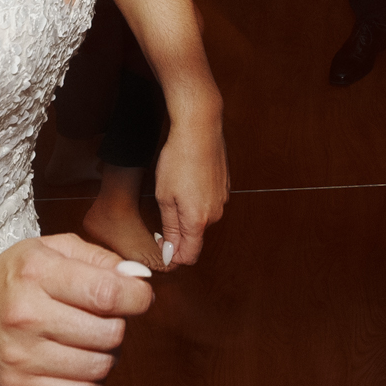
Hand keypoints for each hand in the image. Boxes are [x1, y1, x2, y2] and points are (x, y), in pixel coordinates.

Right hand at [0, 233, 153, 385]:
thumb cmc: (10, 279)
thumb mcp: (49, 249)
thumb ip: (98, 257)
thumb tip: (138, 278)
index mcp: (36, 272)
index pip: (107, 292)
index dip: (138, 297)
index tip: (139, 297)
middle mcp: (25, 314)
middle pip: (109, 333)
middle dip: (119, 325)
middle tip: (105, 318)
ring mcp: (20, 356)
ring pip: (99, 366)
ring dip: (107, 355)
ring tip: (91, 341)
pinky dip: (91, 382)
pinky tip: (79, 364)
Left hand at [152, 113, 227, 268]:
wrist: (199, 129)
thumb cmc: (178, 159)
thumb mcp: (164, 197)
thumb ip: (170, 229)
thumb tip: (171, 253)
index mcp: (198, 220)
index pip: (189, 256)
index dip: (173, 256)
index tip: (160, 243)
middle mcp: (215, 214)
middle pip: (195, 238)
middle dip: (179, 234)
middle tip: (163, 212)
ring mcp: (222, 200)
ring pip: (202, 219)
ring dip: (188, 215)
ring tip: (175, 192)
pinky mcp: (225, 187)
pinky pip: (209, 203)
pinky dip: (198, 200)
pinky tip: (188, 181)